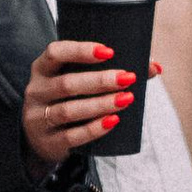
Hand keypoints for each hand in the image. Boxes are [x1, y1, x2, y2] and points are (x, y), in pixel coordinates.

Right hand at [22, 37, 138, 167]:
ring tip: (126, 100)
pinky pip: (72, 136)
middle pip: (67, 84)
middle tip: (128, 78)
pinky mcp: (48, 141)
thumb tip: (155, 67)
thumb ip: (111, 70)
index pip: (55, 53)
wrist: (40, 138)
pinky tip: (113, 121)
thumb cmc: (67, 100)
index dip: (80, 50)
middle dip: (100, 81)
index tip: (109, 51)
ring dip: (100, 105)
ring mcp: (38, 117)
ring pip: (69, 111)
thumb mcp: (77, 81)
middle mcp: (36, 91)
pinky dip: (94, 129)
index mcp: (43, 69)